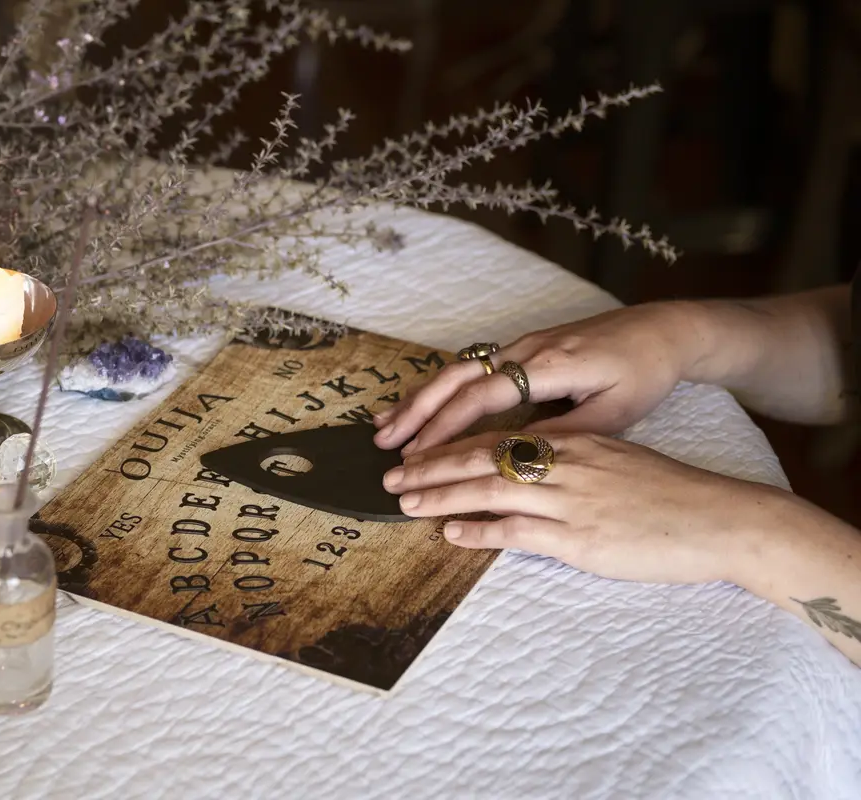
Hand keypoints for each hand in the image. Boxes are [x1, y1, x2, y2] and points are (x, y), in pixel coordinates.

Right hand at [372, 303, 697, 455]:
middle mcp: (525, 350)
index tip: (418, 455)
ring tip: (385, 427)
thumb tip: (518, 459)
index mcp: (548, 365)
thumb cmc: (643, 373)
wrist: (663, 329)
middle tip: (385, 443)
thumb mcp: (615, 413)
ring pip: (457, 370)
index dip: (446, 427)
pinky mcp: (521, 348)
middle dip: (417, 411)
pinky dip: (439, 389)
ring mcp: (520, 345)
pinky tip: (420, 405)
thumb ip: (565, 434)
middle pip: (457, 378)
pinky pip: (470, 368)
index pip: (483, 397)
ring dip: (420, 399)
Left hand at [383, 431, 766, 585]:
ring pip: (489, 491)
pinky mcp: (579, 539)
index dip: (451, 445)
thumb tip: (525, 469)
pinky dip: (478, 531)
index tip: (417, 452)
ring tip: (406, 502)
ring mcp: (571, 500)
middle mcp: (567, 462)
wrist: (721, 521)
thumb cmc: (670, 494)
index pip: (498, 437)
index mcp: (574, 440)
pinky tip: (450, 534)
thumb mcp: (615, 461)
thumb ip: (570, 462)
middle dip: (431, 467)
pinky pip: (516, 531)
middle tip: (392, 476)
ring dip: (441, 496)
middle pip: (481, 458)